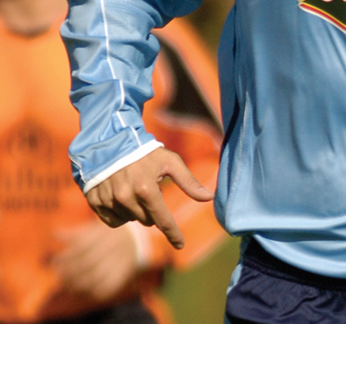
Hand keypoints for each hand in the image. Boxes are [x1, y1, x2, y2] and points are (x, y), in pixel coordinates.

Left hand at [52, 222, 140, 301]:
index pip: (81, 248)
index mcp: (103, 234)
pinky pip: (107, 287)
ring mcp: (118, 261)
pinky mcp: (123, 274)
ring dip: (78, 284)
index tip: (55, 262)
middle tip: (59, 276)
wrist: (135, 239)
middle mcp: (111, 247)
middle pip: (87, 263)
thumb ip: (74, 234)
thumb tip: (54, 234)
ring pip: (96, 277)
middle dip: (70, 272)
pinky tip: (83, 291)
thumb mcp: (92, 229)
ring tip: (67, 285)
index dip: (66, 257)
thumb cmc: (107, 234)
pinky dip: (93, 292)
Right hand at [85, 147, 213, 249]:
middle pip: (146, 221)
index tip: (180, 244)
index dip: (173, 233)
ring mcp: (108, 200)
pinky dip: (119, 214)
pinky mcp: (95, 202)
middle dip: (151, 210)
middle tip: (149, 190)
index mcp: (146, 189)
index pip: (162, 220)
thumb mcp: (170, 162)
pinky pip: (112, 221)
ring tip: (133, 189)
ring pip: (129, 220)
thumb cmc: (145, 152)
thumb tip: (209, 197)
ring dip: (135, 211)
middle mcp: (126, 197)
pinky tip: (120, 197)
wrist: (110, 141)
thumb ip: (189, 182)